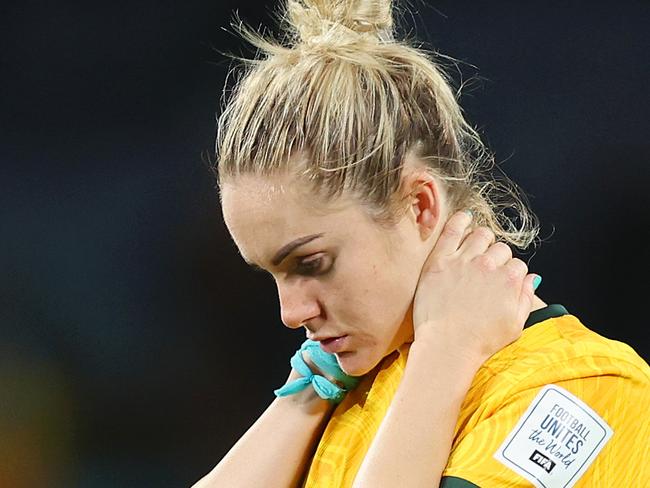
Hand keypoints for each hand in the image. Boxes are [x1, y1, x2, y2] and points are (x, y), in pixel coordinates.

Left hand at [412, 210, 537, 366]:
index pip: (517, 264)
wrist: (447, 346)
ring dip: (482, 240)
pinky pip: (452, 230)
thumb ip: (526, 298)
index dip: (510, 274)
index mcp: (510, 280)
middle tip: (487, 270)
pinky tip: (463, 218)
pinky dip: (460, 220)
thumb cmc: (480, 340)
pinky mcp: (440, 261)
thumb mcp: (515, 325)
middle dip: (497, 257)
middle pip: (500, 248)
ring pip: (480, 234)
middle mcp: (489, 265)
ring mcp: (463, 260)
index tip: (501, 283)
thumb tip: (533, 278)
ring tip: (476, 249)